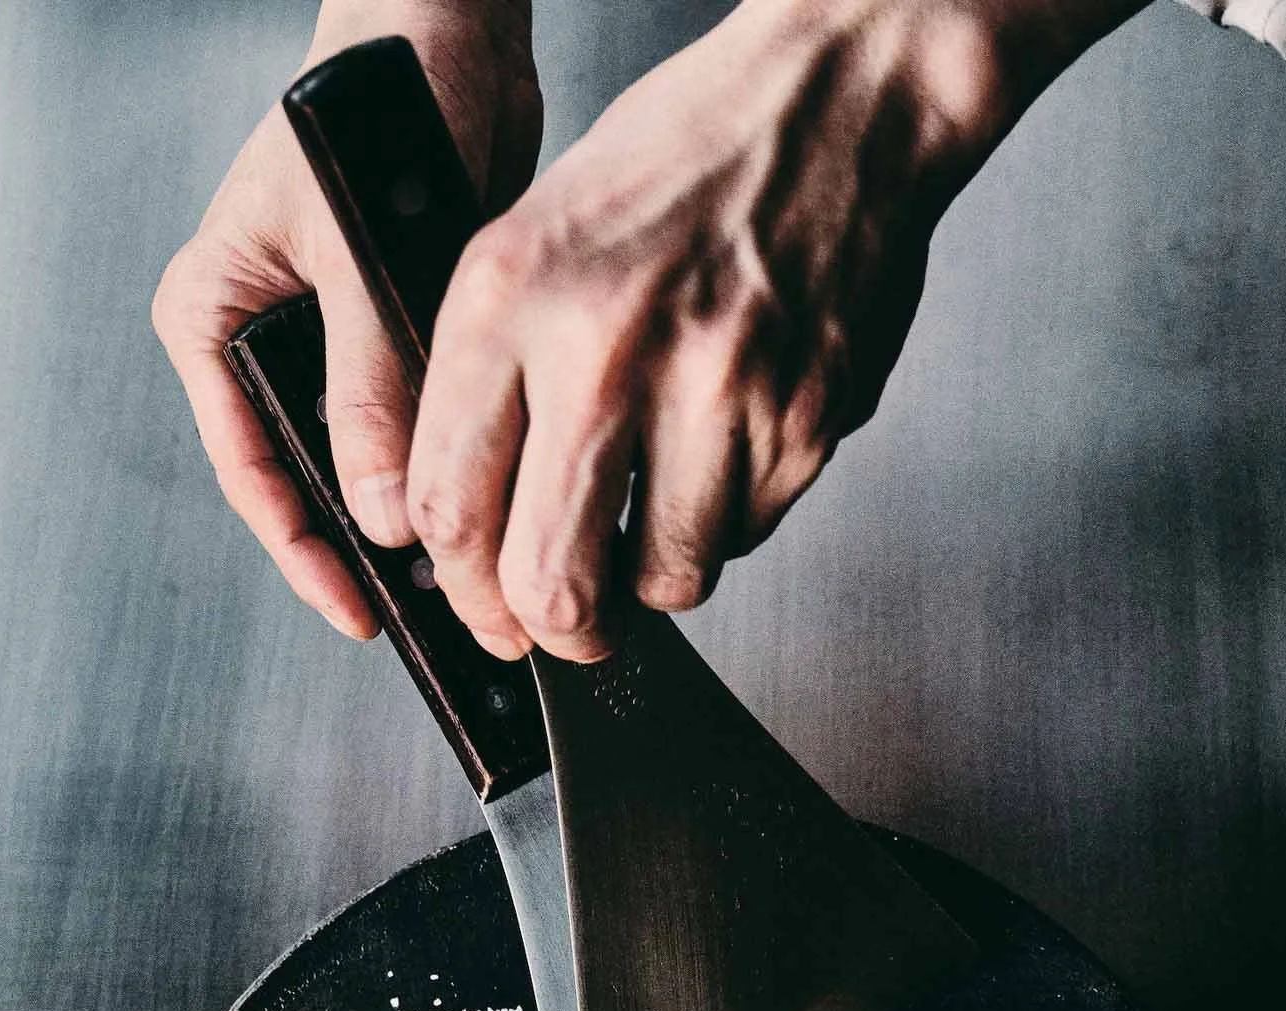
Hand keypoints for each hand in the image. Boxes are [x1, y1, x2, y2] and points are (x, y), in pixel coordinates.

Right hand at [152, 0, 540, 637]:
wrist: (444, 31)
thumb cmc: (375, 102)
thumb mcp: (359, 257)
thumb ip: (371, 385)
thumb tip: (381, 508)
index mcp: (216, 319)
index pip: (251, 468)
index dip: (306, 552)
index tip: (360, 611)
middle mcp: (269, 341)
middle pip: (312, 478)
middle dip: (370, 549)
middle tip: (433, 612)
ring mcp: (334, 344)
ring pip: (372, 461)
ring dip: (419, 516)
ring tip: (469, 577)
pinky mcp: (397, 336)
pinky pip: (421, 426)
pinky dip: (453, 468)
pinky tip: (493, 510)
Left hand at [410, 0, 1141, 661]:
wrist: (836, 104)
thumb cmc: (680, 167)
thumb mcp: (531, 238)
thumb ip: (488, 380)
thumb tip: (464, 526)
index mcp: (511, 295)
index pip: (449, 506)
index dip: (464, 592)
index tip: (482, 608)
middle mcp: (605, 348)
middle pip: (552, 583)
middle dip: (555, 632)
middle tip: (567, 624)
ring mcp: (713, 393)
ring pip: (663, 582)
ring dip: (653, 576)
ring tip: (654, 515)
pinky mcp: (800, 424)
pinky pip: (745, 537)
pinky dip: (728, 520)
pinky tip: (725, 448)